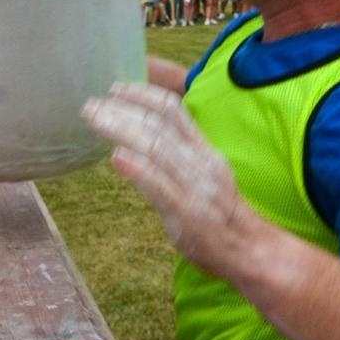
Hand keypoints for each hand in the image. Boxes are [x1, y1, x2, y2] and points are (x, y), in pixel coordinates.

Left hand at [81, 82, 258, 275]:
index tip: (115, 89)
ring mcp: (194, 186)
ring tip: (94, 120)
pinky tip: (116, 158)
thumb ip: (178, 153)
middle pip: (159, 125)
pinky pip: (160, 185)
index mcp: (203, 150)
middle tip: (90, 105)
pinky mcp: (187, 212)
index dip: (143, 95)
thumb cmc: (219, 212)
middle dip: (123, 110)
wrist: (248, 249)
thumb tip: (140, 136)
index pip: (174, 110)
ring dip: (122, 130)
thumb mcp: (205, 172)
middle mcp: (200, 162)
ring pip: (157, 149)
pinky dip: (137, 169)